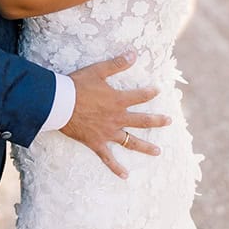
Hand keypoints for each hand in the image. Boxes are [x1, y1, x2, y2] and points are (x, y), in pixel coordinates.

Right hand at [61, 51, 170, 178]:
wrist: (59, 104)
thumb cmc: (77, 85)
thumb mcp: (98, 71)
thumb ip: (117, 64)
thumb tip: (134, 53)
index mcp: (118, 100)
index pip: (139, 96)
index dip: (150, 93)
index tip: (158, 91)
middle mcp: (117, 118)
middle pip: (141, 121)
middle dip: (157, 121)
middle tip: (169, 121)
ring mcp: (108, 133)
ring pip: (130, 142)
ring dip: (145, 147)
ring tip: (158, 152)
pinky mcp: (96, 143)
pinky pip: (108, 158)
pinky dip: (116, 168)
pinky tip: (125, 175)